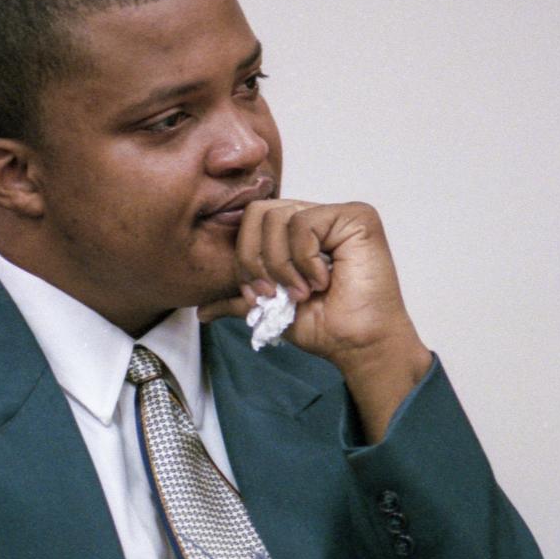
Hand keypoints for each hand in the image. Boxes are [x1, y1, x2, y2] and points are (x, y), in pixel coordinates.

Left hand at [199, 199, 431, 441]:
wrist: (358, 345)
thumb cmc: (326, 327)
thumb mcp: (270, 310)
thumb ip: (239, 299)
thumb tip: (201, 309)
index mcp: (296, 234)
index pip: (251, 221)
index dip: (244, 258)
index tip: (257, 296)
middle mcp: (315, 217)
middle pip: (258, 213)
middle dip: (256, 260)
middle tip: (275, 293)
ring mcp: (336, 214)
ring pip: (277, 217)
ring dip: (282, 264)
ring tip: (301, 291)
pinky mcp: (356, 216)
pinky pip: (304, 223)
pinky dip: (304, 258)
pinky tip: (322, 280)